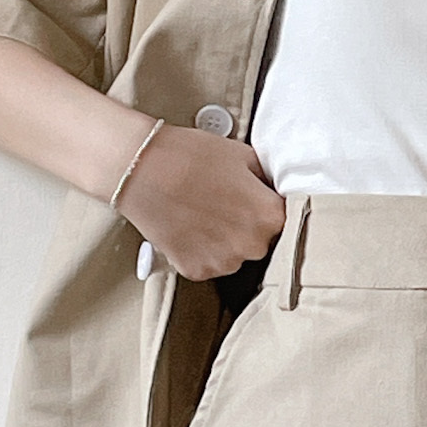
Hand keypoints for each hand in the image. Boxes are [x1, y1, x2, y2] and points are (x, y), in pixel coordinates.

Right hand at [117, 127, 285, 281]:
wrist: (142, 170)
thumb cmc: (192, 156)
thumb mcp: (243, 155)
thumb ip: (267, 178)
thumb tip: (274, 188)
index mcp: (270, 216)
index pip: (283, 217)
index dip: (267, 205)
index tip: (253, 197)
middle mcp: (252, 246)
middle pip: (261, 240)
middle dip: (247, 224)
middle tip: (223, 202)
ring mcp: (223, 262)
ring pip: (235, 254)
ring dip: (225, 241)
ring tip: (203, 213)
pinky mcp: (196, 271)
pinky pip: (208, 264)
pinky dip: (200, 250)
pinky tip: (189, 227)